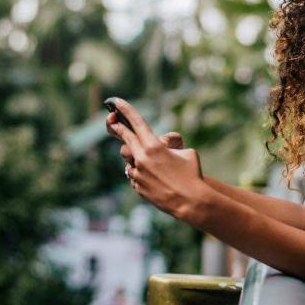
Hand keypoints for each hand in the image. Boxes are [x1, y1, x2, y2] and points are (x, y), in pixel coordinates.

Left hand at [104, 98, 207, 219]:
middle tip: (111, 120)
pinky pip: (135, 176)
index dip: (124, 109)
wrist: (191, 201)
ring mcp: (138, 173)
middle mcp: (142, 158)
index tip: (115, 102)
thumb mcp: (185, 152)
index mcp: (154, 146)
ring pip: (130, 160)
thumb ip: (169, 146)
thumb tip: (158, 148)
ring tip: (155, 166)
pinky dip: (142, 174)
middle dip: (117, 127)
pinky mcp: (137, 187)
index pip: (135, 122)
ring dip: (137, 159)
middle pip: (125, 138)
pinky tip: (157, 180)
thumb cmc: (192, 173)